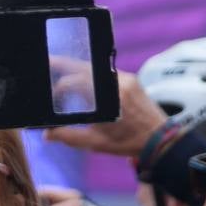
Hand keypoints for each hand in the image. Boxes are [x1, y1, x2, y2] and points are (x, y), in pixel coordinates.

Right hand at [44, 71, 165, 157]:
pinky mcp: (131, 78)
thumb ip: (68, 137)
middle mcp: (116, 83)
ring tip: (63, 71)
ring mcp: (125, 78)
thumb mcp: (94, 142)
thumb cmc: (126, 142)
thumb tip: (46, 134)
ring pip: (95, 68)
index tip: (53, 98)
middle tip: (48, 62)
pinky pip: (107, 72)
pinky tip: (86, 82)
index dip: (59, 89)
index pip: (74, 82)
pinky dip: (94, 75)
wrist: (159, 138)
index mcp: (105, 97)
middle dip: (64, 65)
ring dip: (79, 70)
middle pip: (83, 66)